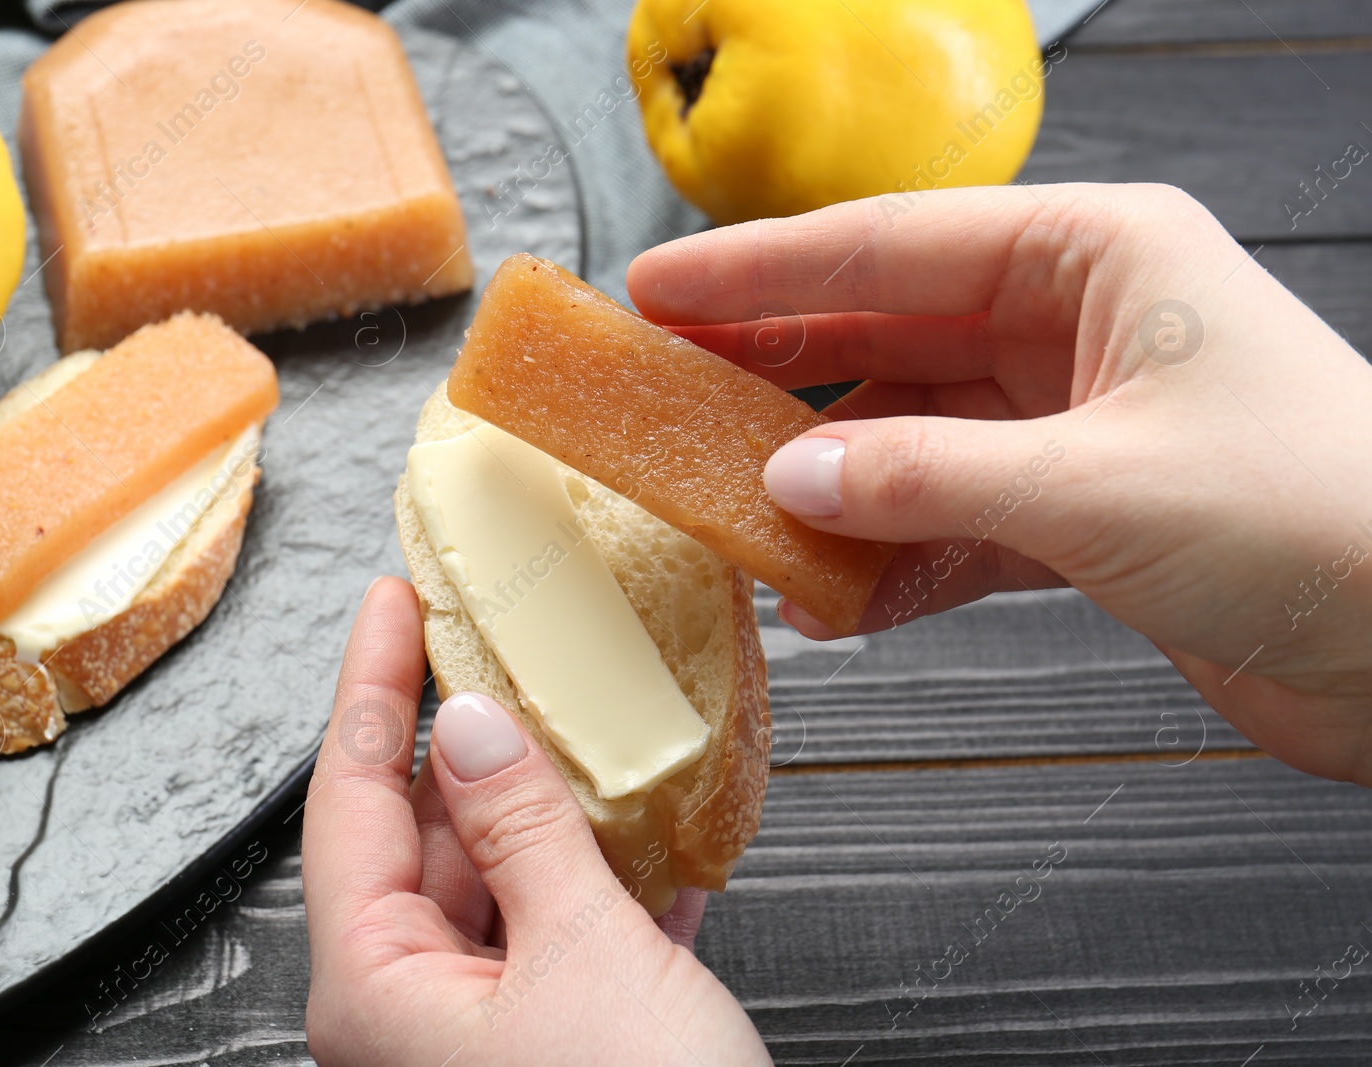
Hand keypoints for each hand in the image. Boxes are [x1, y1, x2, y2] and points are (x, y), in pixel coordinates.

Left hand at [302, 577, 769, 1065]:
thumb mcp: (582, 953)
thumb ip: (524, 829)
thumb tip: (475, 726)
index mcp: (377, 986)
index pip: (351, 799)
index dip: (373, 686)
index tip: (392, 604)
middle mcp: (411, 1012)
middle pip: (424, 836)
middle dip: (471, 743)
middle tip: (504, 648)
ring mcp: (481, 1035)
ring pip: (501, 886)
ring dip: (551, 812)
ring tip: (589, 729)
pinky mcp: (554, 1049)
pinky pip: (561, 942)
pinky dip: (603, 888)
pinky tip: (648, 847)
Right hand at [627, 183, 1371, 784]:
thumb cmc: (1321, 517)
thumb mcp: (1093, 485)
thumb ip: (925, 479)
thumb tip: (791, 477)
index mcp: (1096, 257)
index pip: (889, 246)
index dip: (760, 269)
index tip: (661, 286)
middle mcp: (1079, 326)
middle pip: (887, 332)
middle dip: (777, 365)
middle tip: (667, 384)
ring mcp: (1076, 421)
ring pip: (911, 435)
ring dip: (831, 483)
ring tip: (736, 511)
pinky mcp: (1083, 512)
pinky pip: (952, 518)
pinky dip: (893, 557)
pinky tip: (835, 593)